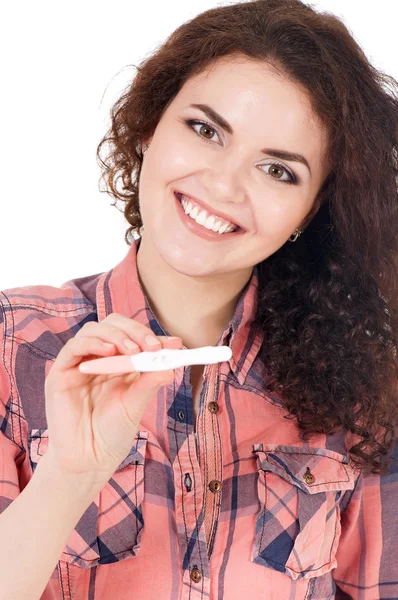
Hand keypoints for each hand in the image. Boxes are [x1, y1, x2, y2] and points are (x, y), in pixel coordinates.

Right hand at [43, 313, 180, 480]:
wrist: (90, 458)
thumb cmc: (113, 432)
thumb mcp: (137, 404)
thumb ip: (150, 381)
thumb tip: (172, 363)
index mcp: (120, 362)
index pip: (134, 336)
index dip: (151, 336)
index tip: (173, 343)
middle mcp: (99, 358)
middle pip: (113, 325)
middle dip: (135, 330)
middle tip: (152, 345)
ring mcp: (80, 363)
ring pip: (94, 330)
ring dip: (116, 335)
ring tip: (132, 351)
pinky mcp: (62, 372)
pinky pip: (74, 346)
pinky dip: (92, 343)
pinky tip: (108, 351)